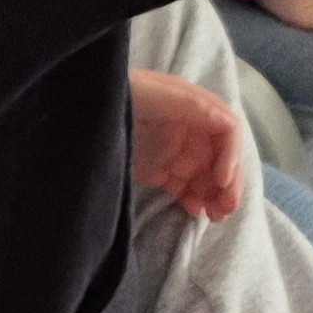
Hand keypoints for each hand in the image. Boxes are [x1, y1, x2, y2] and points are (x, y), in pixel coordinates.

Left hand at [127, 68, 249, 221]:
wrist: (81, 114)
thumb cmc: (119, 98)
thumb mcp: (153, 95)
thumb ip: (190, 106)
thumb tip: (227, 121)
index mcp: (194, 108)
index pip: (226, 131)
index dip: (231, 156)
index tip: (221, 181)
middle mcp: (191, 129)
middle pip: (221, 156)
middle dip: (229, 182)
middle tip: (228, 208)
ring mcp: (175, 151)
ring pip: (207, 175)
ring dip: (216, 195)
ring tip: (217, 217)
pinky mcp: (160, 170)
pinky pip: (184, 187)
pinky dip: (194, 200)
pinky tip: (197, 213)